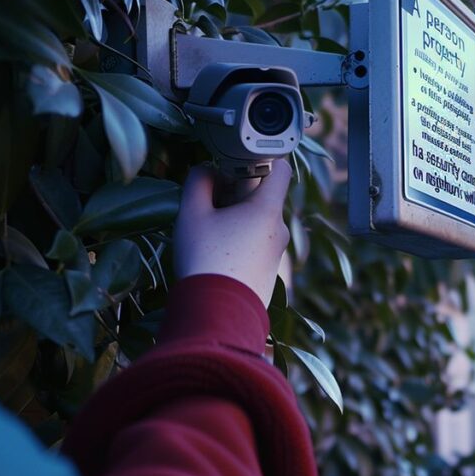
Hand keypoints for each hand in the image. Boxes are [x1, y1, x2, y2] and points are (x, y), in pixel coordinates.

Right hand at [174, 159, 291, 306]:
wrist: (217, 315)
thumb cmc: (204, 260)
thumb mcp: (192, 214)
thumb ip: (198, 183)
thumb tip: (206, 170)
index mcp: (268, 210)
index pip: (282, 169)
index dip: (261, 160)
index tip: (236, 166)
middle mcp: (280, 229)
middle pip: (264, 197)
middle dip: (238, 193)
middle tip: (210, 202)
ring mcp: (277, 253)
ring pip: (259, 223)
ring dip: (237, 219)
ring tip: (209, 231)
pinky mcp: (270, 272)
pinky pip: (258, 245)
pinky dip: (241, 241)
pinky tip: (217, 253)